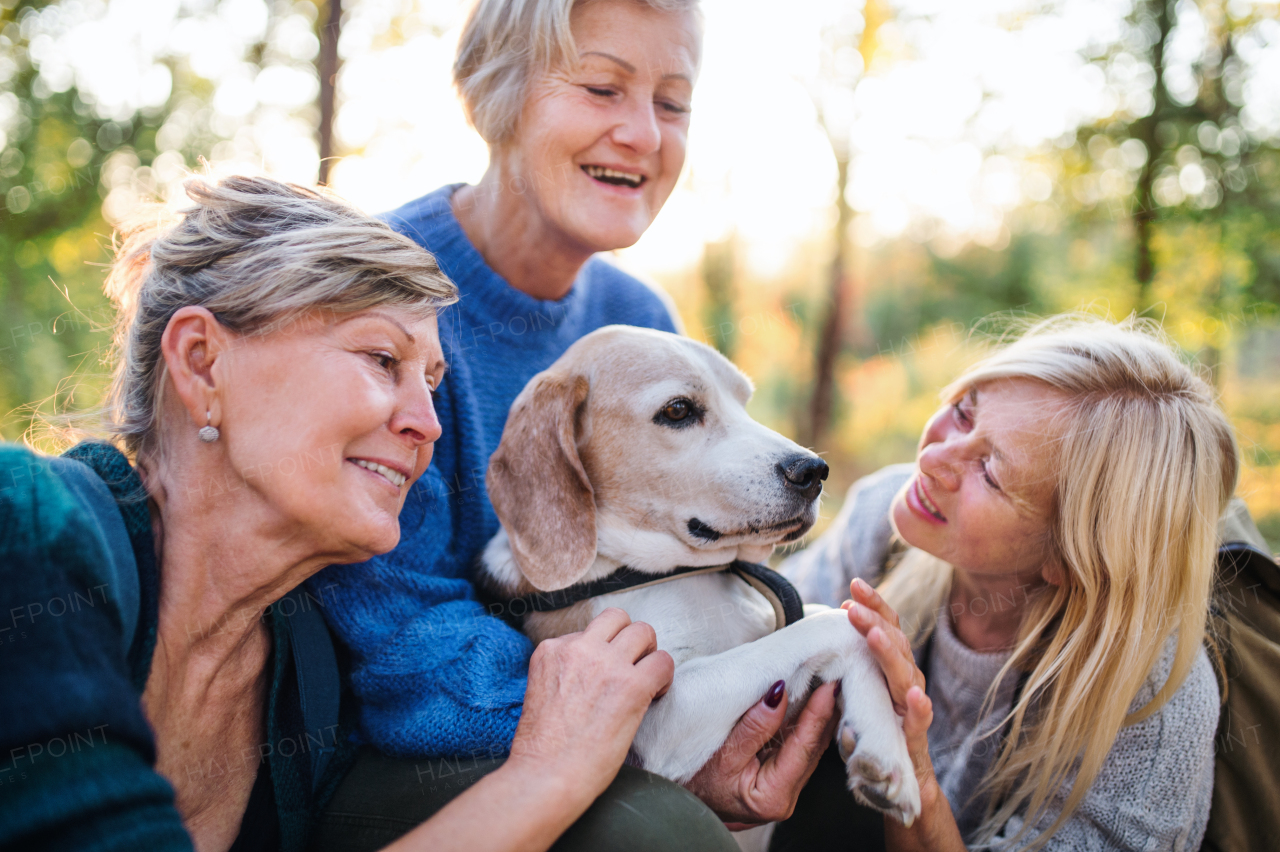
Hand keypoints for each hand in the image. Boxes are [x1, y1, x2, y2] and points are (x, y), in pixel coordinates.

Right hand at [510, 608, 673, 803]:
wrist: (546, 776)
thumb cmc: (542, 749)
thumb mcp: (540, 692)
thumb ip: (564, 672)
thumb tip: (591, 673)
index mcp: (551, 650)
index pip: (589, 632)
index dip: (602, 652)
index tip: (605, 676)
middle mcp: (578, 649)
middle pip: (618, 618)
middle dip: (630, 639)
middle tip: (634, 666)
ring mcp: (605, 664)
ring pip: (644, 631)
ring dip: (649, 652)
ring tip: (646, 678)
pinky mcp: (631, 686)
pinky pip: (663, 662)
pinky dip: (664, 677)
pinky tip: (654, 696)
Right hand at [684, 680, 839, 828]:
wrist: (682, 797)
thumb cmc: (695, 780)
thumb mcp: (723, 752)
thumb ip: (755, 725)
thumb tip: (779, 694)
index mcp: (774, 797)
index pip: (804, 748)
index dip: (817, 715)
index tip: (828, 686)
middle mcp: (787, 797)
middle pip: (814, 748)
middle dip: (825, 712)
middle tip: (834, 676)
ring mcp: (786, 788)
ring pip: (810, 746)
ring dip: (818, 716)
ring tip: (826, 682)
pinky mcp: (780, 777)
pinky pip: (799, 746)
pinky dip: (805, 723)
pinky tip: (811, 702)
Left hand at [845, 579, 963, 851]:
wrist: (902, 786)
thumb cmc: (874, 732)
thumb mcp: (856, 695)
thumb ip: (848, 667)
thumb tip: (824, 634)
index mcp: (890, 669)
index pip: (885, 629)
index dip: (874, 606)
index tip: (854, 586)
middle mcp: (905, 683)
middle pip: (895, 644)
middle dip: (876, 621)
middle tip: (853, 605)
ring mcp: (912, 711)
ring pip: (906, 676)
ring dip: (890, 654)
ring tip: (874, 636)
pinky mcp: (915, 741)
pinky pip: (918, 723)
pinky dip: (917, 709)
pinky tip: (913, 697)